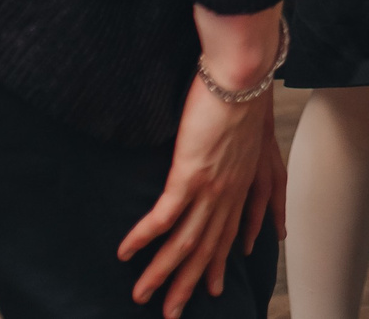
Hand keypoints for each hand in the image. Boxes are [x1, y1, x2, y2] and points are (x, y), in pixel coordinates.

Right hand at [118, 10, 285, 316]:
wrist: (242, 73)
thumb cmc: (239, 90)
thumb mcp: (242, 129)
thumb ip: (230, 150)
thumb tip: (212, 154)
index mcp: (242, 182)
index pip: (229, 233)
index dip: (219, 262)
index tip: (213, 287)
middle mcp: (229, 192)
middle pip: (207, 249)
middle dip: (189, 285)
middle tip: (172, 312)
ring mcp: (210, 187)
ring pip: (185, 243)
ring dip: (162, 273)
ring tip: (142, 296)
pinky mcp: (190, 175)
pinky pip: (163, 217)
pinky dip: (143, 238)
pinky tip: (126, 253)